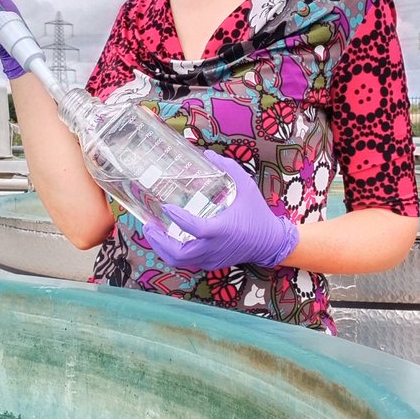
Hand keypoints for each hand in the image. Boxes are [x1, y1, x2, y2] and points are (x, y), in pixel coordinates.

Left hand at [144, 152, 298, 271]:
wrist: (270, 243)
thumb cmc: (258, 214)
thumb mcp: (246, 187)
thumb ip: (228, 168)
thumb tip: (207, 154)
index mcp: (222, 230)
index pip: (196, 229)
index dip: (179, 219)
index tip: (167, 207)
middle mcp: (214, 248)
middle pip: (179, 254)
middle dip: (159, 242)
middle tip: (149, 225)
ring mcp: (211, 259)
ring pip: (180, 261)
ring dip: (162, 249)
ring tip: (153, 232)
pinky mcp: (211, 264)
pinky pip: (187, 262)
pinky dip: (173, 253)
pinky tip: (167, 239)